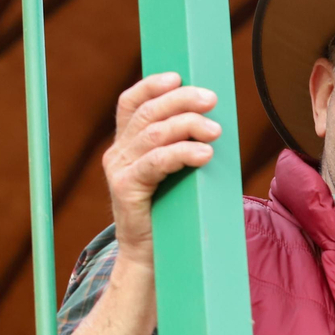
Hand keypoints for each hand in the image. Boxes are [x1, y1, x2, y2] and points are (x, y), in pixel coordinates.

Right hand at [102, 72, 221, 268]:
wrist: (151, 258)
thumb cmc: (171, 214)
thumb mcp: (175, 175)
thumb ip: (183, 147)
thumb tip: (215, 123)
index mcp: (127, 144)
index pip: (131, 103)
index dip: (152, 85)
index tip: (178, 75)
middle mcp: (118, 153)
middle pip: (147, 113)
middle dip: (181, 100)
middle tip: (211, 98)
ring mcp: (119, 170)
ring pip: (153, 135)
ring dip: (187, 126)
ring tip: (216, 130)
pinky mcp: (126, 189)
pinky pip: (155, 163)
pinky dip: (181, 154)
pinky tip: (204, 154)